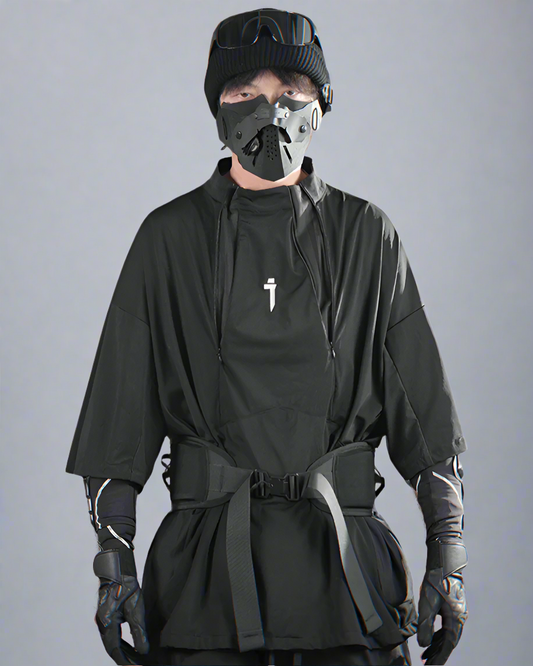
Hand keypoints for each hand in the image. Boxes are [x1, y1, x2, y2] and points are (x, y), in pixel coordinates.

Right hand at [94, 550, 149, 664]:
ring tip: (135, 659)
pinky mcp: (105, 614)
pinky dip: (120, 641)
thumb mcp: (136, 607)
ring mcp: (102, 618)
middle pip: (111, 647)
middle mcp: (101, 622)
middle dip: (124, 658)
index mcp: (107, 621)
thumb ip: (139, 630)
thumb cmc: (126, 583)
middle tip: (137, 665)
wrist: (117, 564)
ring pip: (111, 641)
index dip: (125, 660)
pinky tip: (129, 644)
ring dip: (122, 650)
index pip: (114, 649)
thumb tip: (143, 650)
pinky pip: (111, 633)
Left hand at [417, 569, 466, 664]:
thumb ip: (426, 625)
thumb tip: (423, 645)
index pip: (448, 645)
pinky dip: (439, 635)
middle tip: (426, 664)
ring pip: (448, 635)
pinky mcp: (453, 607)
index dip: (439, 657)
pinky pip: (446, 627)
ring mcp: (458, 613)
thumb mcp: (428, 603)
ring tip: (425, 655)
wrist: (445, 561)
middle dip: (438, 654)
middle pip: (449, 642)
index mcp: (456, 620)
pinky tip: (431, 638)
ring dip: (437, 645)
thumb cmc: (437, 581)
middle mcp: (460, 618)